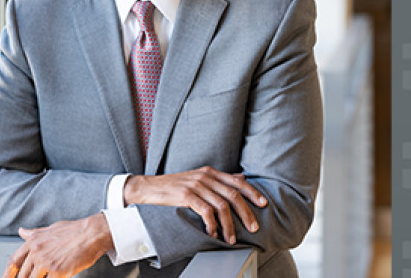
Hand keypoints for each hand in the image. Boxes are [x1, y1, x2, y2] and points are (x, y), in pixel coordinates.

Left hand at [2, 213, 112, 277]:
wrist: (92, 233)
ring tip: (47, 276)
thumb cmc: (75, 230)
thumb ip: (34, 233)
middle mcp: (37, 252)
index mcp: (33, 241)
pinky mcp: (58, 272)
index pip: (14, 261)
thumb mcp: (51, 229)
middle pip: (22, 275)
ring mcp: (46, 262)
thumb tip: (22, 231)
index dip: (7, 273)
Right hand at [123, 166, 267, 244]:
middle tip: (253, 227)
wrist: (148, 188)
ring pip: (222, 206)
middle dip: (246, 213)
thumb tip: (240, 179)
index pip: (237, 181)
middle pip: (233, 195)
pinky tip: (213, 234)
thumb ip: (218, 180)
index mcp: (210, 172)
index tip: (263, 204)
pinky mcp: (186, 195)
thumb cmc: (173, 186)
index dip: (252, 192)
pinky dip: (212, 225)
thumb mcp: (198, 178)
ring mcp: (196, 185)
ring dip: (229, 225)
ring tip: (231, 238)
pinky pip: (206, 212)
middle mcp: (205, 176)